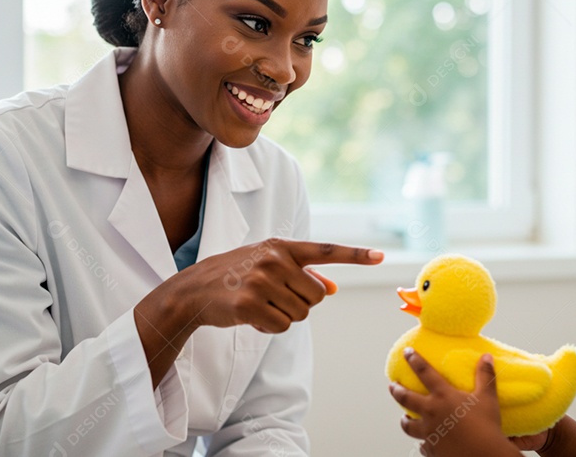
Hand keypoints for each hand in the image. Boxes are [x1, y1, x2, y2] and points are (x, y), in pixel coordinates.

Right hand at [157, 238, 382, 331]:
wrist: (194, 290)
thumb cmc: (236, 276)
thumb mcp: (268, 266)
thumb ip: (301, 274)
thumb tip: (332, 288)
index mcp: (282, 247)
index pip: (326, 250)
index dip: (356, 255)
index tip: (381, 257)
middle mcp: (274, 260)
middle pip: (316, 296)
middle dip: (301, 303)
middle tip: (274, 297)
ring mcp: (261, 281)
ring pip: (301, 314)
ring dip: (284, 316)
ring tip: (260, 304)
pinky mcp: (249, 303)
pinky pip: (281, 326)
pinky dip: (270, 327)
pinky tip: (252, 316)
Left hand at [389, 349, 520, 456]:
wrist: (483, 455)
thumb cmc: (486, 425)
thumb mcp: (487, 397)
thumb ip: (485, 376)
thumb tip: (486, 357)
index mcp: (443, 396)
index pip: (425, 372)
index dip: (414, 360)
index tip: (406, 352)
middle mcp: (431, 412)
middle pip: (407, 398)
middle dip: (397, 390)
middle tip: (392, 386)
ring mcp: (429, 432)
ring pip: (409, 426)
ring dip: (405, 421)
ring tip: (404, 418)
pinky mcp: (432, 449)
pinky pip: (423, 445)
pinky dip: (423, 443)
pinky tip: (425, 443)